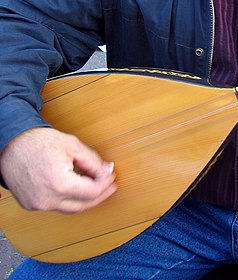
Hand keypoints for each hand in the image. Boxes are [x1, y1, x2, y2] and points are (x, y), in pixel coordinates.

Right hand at [0, 127, 116, 212]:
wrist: (11, 145)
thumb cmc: (38, 142)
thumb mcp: (72, 145)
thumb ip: (92, 161)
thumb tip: (107, 171)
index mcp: (60, 184)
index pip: (92, 192)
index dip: (105, 184)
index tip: (112, 176)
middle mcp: (48, 200)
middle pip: (82, 205)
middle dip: (100, 196)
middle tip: (110, 186)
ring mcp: (38, 205)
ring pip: (70, 209)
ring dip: (85, 200)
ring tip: (97, 188)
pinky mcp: (31, 205)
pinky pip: (56, 206)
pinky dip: (69, 200)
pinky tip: (77, 190)